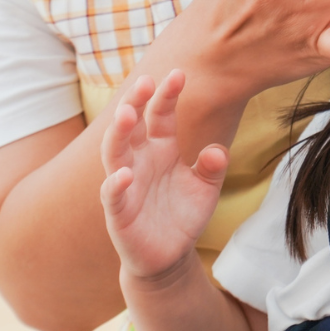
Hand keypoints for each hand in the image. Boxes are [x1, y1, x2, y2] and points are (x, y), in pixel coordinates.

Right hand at [100, 70, 228, 279]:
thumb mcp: (206, 189)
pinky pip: (113, 195)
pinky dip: (116, 184)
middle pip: (132, 125)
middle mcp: (140, 160)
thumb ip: (213, 167)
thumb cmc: (183, 215)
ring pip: (114, 152)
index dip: (167, 95)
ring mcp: (126, 184)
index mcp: (160, 148)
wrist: (169, 257)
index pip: (160, 115)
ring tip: (127, 114)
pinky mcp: (119, 212)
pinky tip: (124, 174)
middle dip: (135, 102)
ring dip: (118, 132)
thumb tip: (216, 151)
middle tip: (144, 82)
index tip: (179, 74)